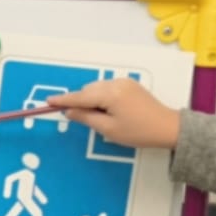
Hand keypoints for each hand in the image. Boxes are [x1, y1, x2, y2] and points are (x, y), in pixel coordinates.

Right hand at [47, 78, 180, 149]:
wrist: (167, 127)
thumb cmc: (138, 132)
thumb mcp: (108, 129)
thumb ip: (86, 118)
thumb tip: (70, 111)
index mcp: (109, 94)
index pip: (80, 97)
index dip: (63, 100)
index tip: (48, 101)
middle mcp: (115, 83)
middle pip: (88, 90)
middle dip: (82, 102)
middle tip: (84, 119)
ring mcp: (124, 82)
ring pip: (97, 88)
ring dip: (93, 100)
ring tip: (103, 118)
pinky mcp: (129, 85)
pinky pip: (108, 88)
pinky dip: (103, 97)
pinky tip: (111, 111)